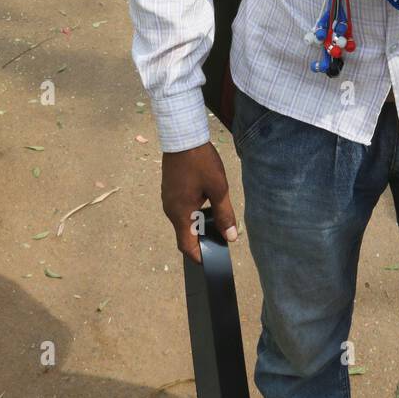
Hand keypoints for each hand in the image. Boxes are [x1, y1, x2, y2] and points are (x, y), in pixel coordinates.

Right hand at [161, 143, 237, 263]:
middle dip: (201, 239)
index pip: (186, 246)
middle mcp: (170, 210)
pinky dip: (192, 211)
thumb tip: (230, 237)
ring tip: (216, 218)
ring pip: (183, 220)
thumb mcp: (218, 189)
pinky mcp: (169, 190)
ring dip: (197, 223)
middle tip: (220, 237)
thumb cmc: (200, 162)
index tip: (212, 261)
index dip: (199, 256)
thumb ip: (224, 214)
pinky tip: (205, 202)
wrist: (182, 137)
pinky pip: (180, 208)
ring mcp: (168, 199)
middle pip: (185, 234)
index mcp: (180, 214)